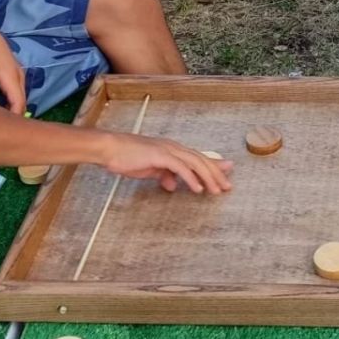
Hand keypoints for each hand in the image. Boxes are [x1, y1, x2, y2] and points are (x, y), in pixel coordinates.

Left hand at [0, 22, 26, 114]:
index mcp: (13, 78)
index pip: (19, 106)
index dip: (13, 122)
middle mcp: (20, 77)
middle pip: (20, 103)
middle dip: (11, 118)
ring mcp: (17, 73)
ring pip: (17, 97)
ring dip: (8, 109)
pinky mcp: (12, 72)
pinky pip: (13, 92)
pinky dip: (6, 101)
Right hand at [102, 133, 233, 193]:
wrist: (111, 149)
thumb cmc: (127, 157)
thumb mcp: (150, 169)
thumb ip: (163, 175)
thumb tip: (173, 185)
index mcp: (173, 150)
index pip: (198, 158)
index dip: (213, 166)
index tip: (226, 174)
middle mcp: (174, 148)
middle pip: (201, 160)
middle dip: (216, 173)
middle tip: (227, 186)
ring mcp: (168, 150)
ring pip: (195, 162)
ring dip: (208, 177)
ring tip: (217, 190)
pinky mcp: (160, 155)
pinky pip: (180, 167)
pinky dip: (191, 178)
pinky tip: (198, 188)